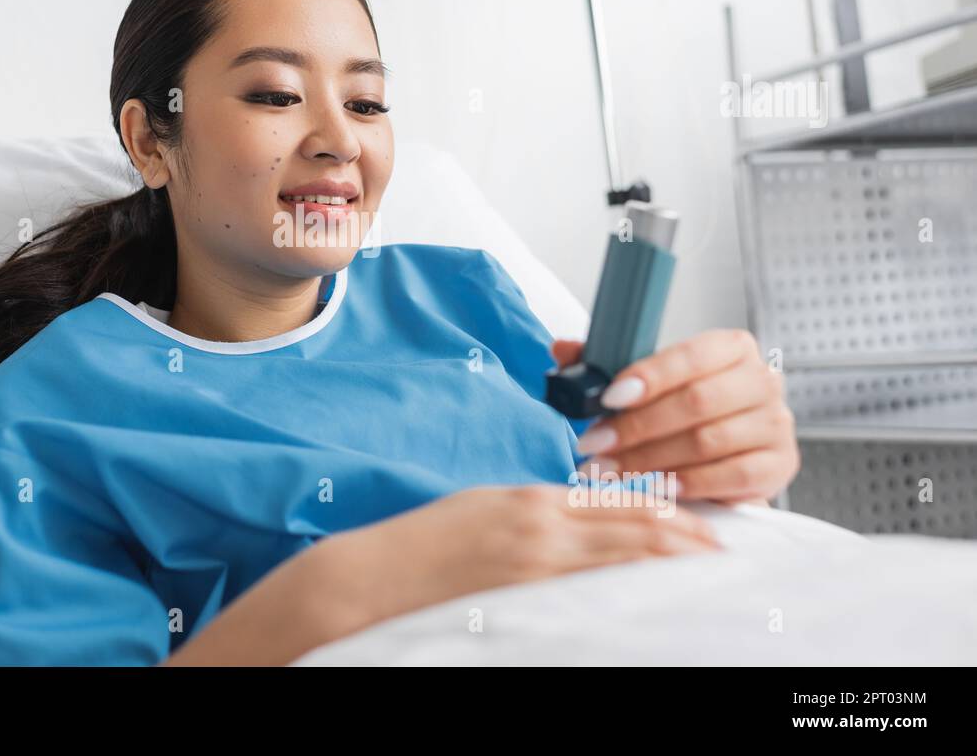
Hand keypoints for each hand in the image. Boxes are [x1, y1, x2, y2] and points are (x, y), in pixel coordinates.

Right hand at [322, 483, 721, 630]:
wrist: (374, 578)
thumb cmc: (421, 544)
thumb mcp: (481, 508)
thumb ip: (533, 512)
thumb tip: (576, 524)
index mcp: (531, 499)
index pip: (612, 500)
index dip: (660, 510)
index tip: (692, 518)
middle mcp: (542, 527)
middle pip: (630, 529)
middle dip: (683, 537)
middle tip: (722, 547)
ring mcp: (536, 566)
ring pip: (621, 560)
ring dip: (668, 562)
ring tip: (705, 568)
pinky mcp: (524, 598)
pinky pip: (592, 593)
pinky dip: (628, 588)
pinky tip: (652, 594)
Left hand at [554, 329, 799, 504]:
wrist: (723, 459)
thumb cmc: (679, 413)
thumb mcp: (645, 384)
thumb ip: (604, 364)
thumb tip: (561, 350)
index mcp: (731, 347)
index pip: (690, 355)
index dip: (648, 376)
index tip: (608, 398)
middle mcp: (762, 380)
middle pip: (696, 402)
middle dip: (637, 426)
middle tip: (593, 445)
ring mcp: (775, 424)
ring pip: (708, 441)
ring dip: (651, 460)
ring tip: (608, 471)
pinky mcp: (781, 465)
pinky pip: (732, 476)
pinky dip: (689, 483)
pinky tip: (655, 488)